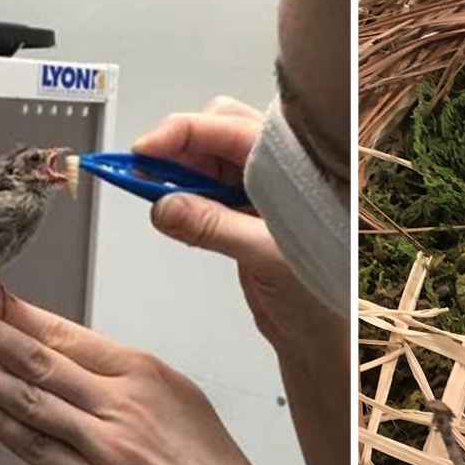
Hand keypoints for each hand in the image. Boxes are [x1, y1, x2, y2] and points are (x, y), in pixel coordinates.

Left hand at [0, 288, 309, 464]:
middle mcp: (121, 402)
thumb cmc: (208, 460)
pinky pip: (33, 447)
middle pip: (41, 359)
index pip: (69, 334)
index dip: (22, 313)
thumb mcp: (179, 396)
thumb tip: (77, 359)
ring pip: (28, 399)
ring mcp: (103, 442)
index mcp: (145, 372)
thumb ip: (127, 377)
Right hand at [133, 97, 343, 352]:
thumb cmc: (319, 295)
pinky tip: (170, 209)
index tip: (143, 153)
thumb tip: (165, 205)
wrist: (322, 336)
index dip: (180, 134)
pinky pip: (205, 191)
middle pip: (214, 132)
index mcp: (293, 165)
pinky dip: (182, 195)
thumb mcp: (266, 255)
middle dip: (176, 146)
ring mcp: (258, 191)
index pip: (228, 128)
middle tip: (143, 172)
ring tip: (149, 190)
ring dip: (174, 171)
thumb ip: (214, 227)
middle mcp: (277, 169)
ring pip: (206, 161)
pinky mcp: (242, 214)